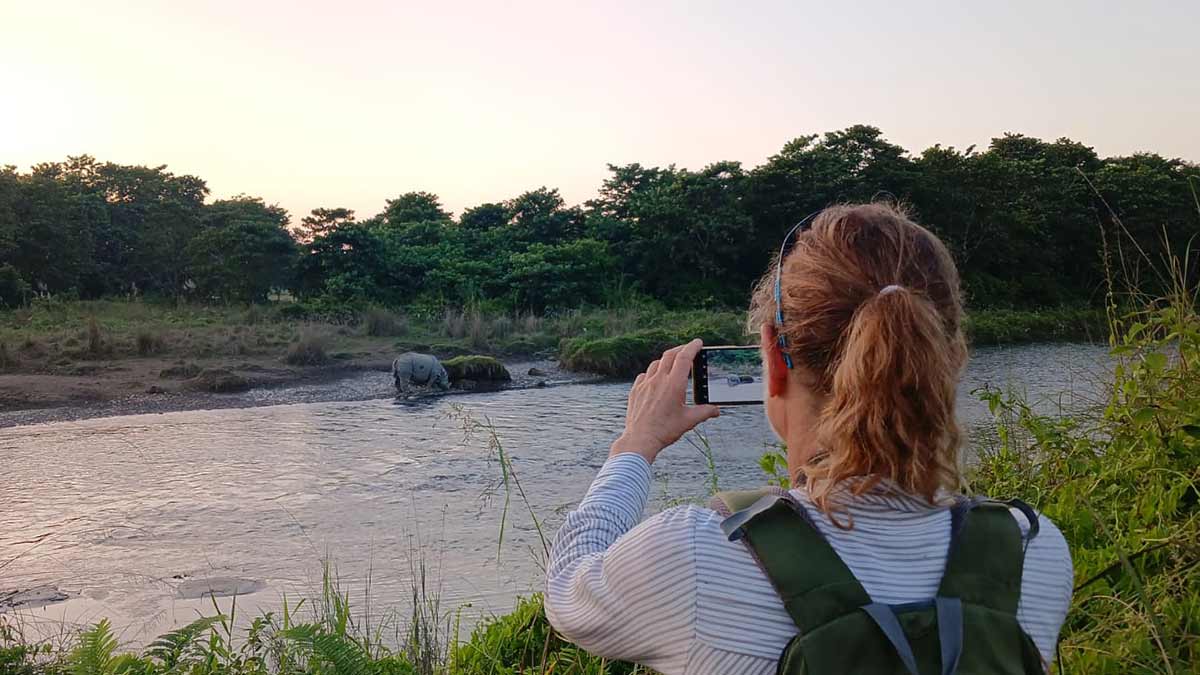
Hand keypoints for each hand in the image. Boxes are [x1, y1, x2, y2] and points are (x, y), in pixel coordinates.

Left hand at [610, 339, 719, 462]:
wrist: (640, 439)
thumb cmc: (665, 430)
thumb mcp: (689, 421)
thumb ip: (705, 412)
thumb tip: (716, 410)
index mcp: (674, 385)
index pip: (684, 358)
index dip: (692, 347)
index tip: (698, 342)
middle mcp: (658, 380)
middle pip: (669, 355)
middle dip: (680, 349)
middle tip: (688, 349)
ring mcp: (645, 384)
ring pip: (656, 364)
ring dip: (666, 360)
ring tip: (672, 363)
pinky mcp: (636, 391)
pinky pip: (644, 375)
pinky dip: (652, 372)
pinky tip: (655, 378)